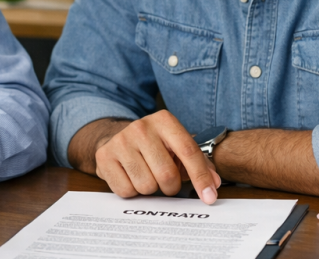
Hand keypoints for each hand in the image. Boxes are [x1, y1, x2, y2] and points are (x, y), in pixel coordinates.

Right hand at [93, 110, 220, 203]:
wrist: (116, 138)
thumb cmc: (154, 146)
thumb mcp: (176, 146)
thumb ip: (199, 164)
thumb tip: (213, 184)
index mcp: (164, 121)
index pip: (188, 152)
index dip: (200, 177)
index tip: (209, 197)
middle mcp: (141, 127)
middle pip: (167, 175)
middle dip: (170, 187)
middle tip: (166, 181)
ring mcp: (121, 141)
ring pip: (146, 186)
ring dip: (151, 189)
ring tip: (146, 175)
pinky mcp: (105, 157)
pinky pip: (126, 191)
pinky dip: (132, 191)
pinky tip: (131, 177)